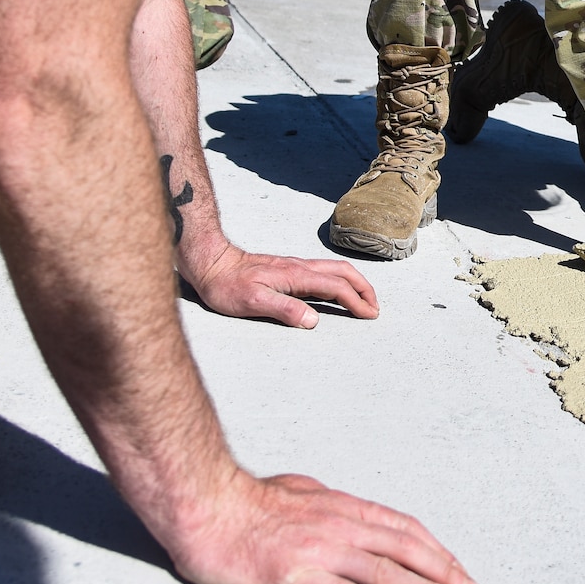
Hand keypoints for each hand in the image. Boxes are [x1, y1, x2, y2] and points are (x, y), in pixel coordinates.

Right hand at [168, 470, 478, 583]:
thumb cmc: (245, 501)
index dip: (435, 550)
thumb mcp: (299, 491)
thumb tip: (344, 508)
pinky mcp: (295, 576)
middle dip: (443, 573)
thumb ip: (327, 504)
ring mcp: (319, 551)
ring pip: (384, 571)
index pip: (402, 528)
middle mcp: (338, 526)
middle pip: (404, 549)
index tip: (457, 569)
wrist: (204, 507)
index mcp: (341, 507)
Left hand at [185, 237, 378, 327]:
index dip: (356, 301)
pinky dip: (338, 281)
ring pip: (334, 270)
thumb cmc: (227, 285)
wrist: (209, 263)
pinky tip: (334, 291)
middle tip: (375, 307)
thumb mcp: (252, 301)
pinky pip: (322, 272)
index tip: (370, 314)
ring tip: (362, 299)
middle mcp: (299, 267)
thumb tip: (313, 320)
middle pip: (343, 272)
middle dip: (364, 288)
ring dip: (353, 283)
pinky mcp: (287, 270)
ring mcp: (294, 267)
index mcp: (296, 275)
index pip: (336, 287)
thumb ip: (284, 309)